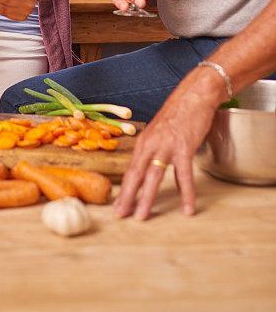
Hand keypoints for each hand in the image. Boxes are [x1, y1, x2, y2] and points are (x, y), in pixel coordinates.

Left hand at [113, 76, 218, 219]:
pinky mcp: (183, 146)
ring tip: (142, 217)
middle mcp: (150, 144)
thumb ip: (155, 150)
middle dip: (127, 197)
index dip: (123, 189)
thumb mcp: (159, 132)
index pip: (130, 170)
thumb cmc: (178, 113)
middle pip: (135, 175)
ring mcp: (166, 145)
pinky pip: (184, 174)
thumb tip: (152, 170)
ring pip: (153, 176)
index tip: (118, 206)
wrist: (194, 95)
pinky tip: (188, 208)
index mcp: (143, 142)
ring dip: (147, 198)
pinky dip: (186, 193)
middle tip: (121, 215)